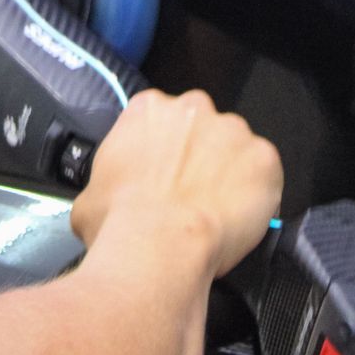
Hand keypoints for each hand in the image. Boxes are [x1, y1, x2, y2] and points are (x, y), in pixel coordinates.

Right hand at [71, 89, 281, 278]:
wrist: (158, 246)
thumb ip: (106, 181)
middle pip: (201, 128)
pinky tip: (238, 217)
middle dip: (198, 155)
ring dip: (228, 172)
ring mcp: (232, 129)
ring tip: (214, 210)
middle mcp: (192, 108)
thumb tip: (104, 201)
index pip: (159, 119)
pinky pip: (265, 173)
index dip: (163, 149)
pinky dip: (258, 193)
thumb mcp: (89, 198)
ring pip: (235, 148)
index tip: (163, 173)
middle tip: (188, 193)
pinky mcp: (263, 157)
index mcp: (148, 109)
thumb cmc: (120, 223)